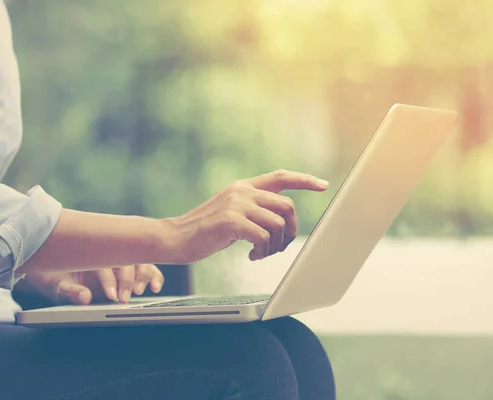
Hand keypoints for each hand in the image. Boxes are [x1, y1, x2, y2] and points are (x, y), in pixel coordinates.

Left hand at [21, 264, 164, 304]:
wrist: (58, 271)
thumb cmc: (59, 280)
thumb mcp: (58, 288)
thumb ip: (70, 292)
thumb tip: (85, 298)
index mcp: (90, 254)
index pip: (104, 263)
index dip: (109, 280)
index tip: (111, 296)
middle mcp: (109, 254)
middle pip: (125, 260)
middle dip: (127, 280)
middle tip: (124, 298)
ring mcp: (122, 259)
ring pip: (139, 261)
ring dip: (142, 276)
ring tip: (139, 291)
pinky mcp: (133, 266)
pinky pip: (148, 268)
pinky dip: (154, 276)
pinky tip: (155, 287)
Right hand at [168, 169, 327, 262]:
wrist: (175, 238)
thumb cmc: (204, 230)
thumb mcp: (231, 213)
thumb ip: (253, 210)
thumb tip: (280, 220)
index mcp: (243, 187)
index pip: (280, 177)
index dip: (304, 180)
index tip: (323, 185)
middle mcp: (242, 191)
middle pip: (287, 206)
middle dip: (291, 231)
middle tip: (280, 246)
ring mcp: (236, 205)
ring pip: (278, 224)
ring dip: (276, 245)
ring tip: (262, 253)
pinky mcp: (231, 222)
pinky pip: (264, 237)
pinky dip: (263, 251)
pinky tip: (252, 256)